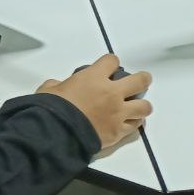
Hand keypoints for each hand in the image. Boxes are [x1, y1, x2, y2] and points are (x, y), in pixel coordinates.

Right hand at [36, 54, 152, 150]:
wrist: (56, 133)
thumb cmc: (51, 109)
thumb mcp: (48, 90)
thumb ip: (58, 85)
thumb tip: (59, 86)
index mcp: (93, 78)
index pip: (111, 61)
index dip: (110, 63)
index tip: (109, 66)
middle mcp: (111, 93)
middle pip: (140, 80)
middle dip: (142, 79)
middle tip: (140, 81)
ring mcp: (118, 113)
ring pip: (145, 106)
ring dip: (141, 105)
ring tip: (136, 106)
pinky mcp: (118, 132)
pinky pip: (134, 126)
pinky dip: (133, 123)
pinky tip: (129, 122)